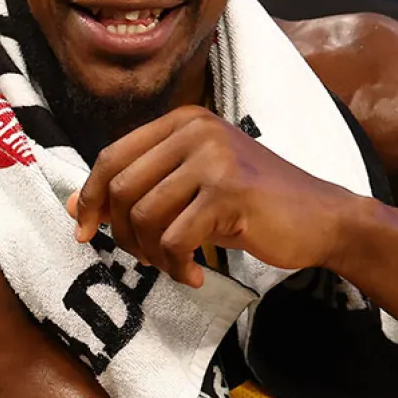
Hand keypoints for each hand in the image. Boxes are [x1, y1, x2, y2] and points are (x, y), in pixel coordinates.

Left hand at [67, 107, 354, 287]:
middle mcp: (194, 131)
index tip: (84, 232)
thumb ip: (138, 189)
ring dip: (150, 253)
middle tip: (143, 257)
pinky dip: (176, 266)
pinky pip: (173, 238)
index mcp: (182, 122)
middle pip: (121, 187)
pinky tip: (194, 275)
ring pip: (143, 215)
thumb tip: (74, 205)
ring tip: (173, 266)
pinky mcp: (228, 192)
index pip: (111, 157)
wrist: (323, 218)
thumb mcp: (189, 189)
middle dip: (120, 232)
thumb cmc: (251, 205)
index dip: (90, 198)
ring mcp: (212, 159)